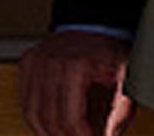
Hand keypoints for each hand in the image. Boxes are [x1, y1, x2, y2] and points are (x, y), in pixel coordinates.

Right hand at [19, 30, 133, 135]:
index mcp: (76, 65)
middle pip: (49, 118)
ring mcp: (36, 62)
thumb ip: (119, 112)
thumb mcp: (127, 80)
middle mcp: (51, 61)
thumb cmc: (113, 54)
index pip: (70, 117)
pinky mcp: (28, 64)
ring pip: (32, 114)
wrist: (100, 28)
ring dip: (49, 133)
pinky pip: (26, 103)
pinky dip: (38, 120)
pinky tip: (53, 127)